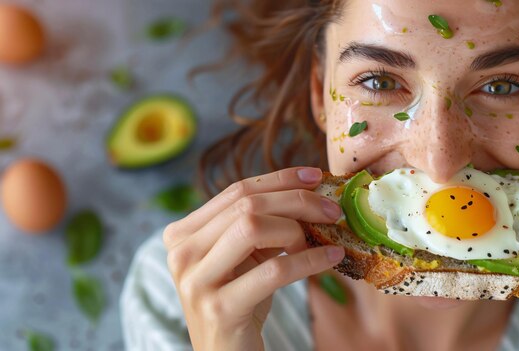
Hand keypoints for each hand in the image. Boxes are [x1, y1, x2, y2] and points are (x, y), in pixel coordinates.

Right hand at [163, 167, 344, 350]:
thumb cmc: (240, 302)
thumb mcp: (244, 257)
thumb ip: (262, 225)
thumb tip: (309, 191)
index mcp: (182, 233)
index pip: (236, 190)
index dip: (279, 179)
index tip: (315, 176)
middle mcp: (180, 253)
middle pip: (246, 205)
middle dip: (297, 201)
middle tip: (332, 209)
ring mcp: (195, 280)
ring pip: (252, 228)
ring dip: (298, 229)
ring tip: (322, 239)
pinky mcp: (219, 308)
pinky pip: (273, 270)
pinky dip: (309, 260)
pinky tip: (331, 258)